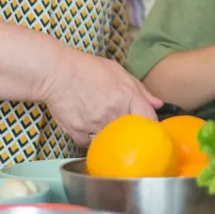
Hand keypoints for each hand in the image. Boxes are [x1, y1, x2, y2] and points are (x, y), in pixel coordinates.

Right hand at [40, 48, 162, 146]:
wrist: (56, 72)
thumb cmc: (87, 69)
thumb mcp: (119, 72)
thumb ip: (141, 90)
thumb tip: (158, 104)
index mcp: (127, 96)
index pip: (149, 119)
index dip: (150, 125)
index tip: (147, 127)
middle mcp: (113, 113)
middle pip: (131, 134)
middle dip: (130, 132)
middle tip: (125, 127)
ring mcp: (95, 125)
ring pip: (110, 141)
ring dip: (110, 136)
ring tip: (102, 124)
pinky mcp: (78, 134)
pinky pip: (89, 144)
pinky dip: (89, 138)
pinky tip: (87, 126)